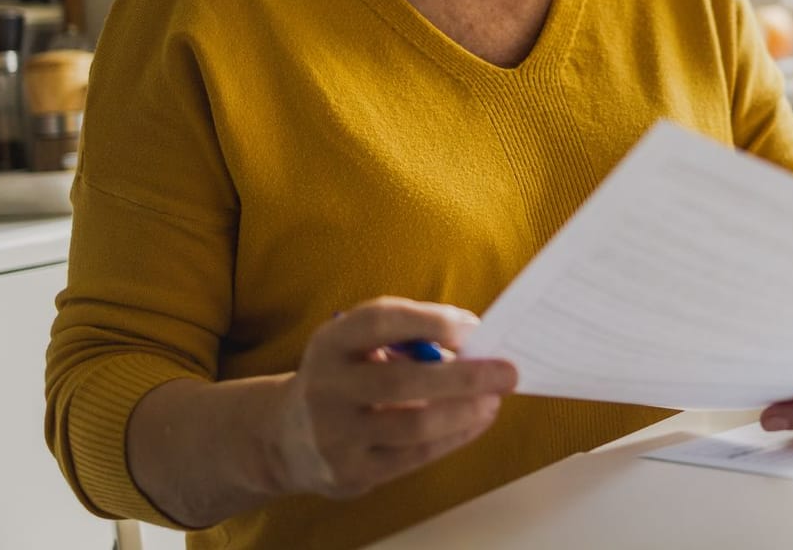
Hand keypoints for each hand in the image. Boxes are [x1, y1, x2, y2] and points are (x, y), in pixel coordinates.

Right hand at [271, 297, 517, 498]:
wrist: (284, 439)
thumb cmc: (343, 377)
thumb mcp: (355, 346)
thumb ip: (404, 338)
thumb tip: (475, 341)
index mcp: (329, 344)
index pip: (377, 322)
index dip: (428, 320)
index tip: (472, 325)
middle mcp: (326, 388)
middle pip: (402, 380)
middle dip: (464, 376)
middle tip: (508, 371)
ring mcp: (335, 435)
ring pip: (414, 425)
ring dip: (465, 410)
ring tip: (494, 398)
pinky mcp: (350, 472)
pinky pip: (415, 456)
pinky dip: (454, 436)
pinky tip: (476, 421)